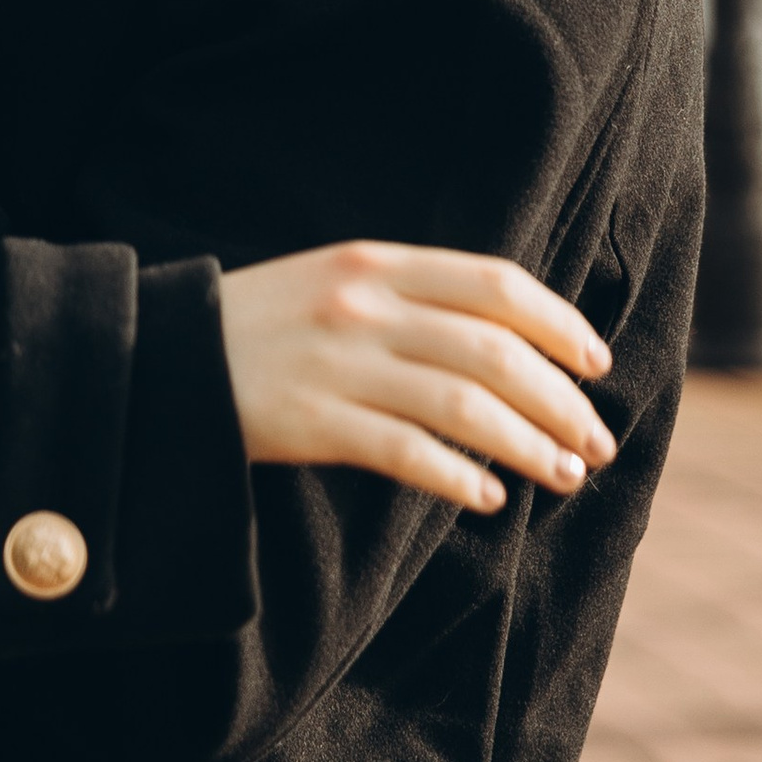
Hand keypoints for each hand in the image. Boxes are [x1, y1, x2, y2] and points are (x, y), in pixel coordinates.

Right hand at [217, 242, 616, 512]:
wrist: (163, 355)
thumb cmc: (266, 325)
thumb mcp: (337, 283)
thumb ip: (413, 297)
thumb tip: (512, 340)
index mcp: (375, 262)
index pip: (495, 285)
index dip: (558, 324)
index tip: (597, 364)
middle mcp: (363, 306)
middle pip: (493, 350)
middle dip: (560, 400)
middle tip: (596, 441)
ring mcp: (336, 363)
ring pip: (463, 405)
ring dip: (529, 445)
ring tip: (565, 475)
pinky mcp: (310, 422)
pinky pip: (405, 453)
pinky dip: (458, 476)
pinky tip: (489, 498)